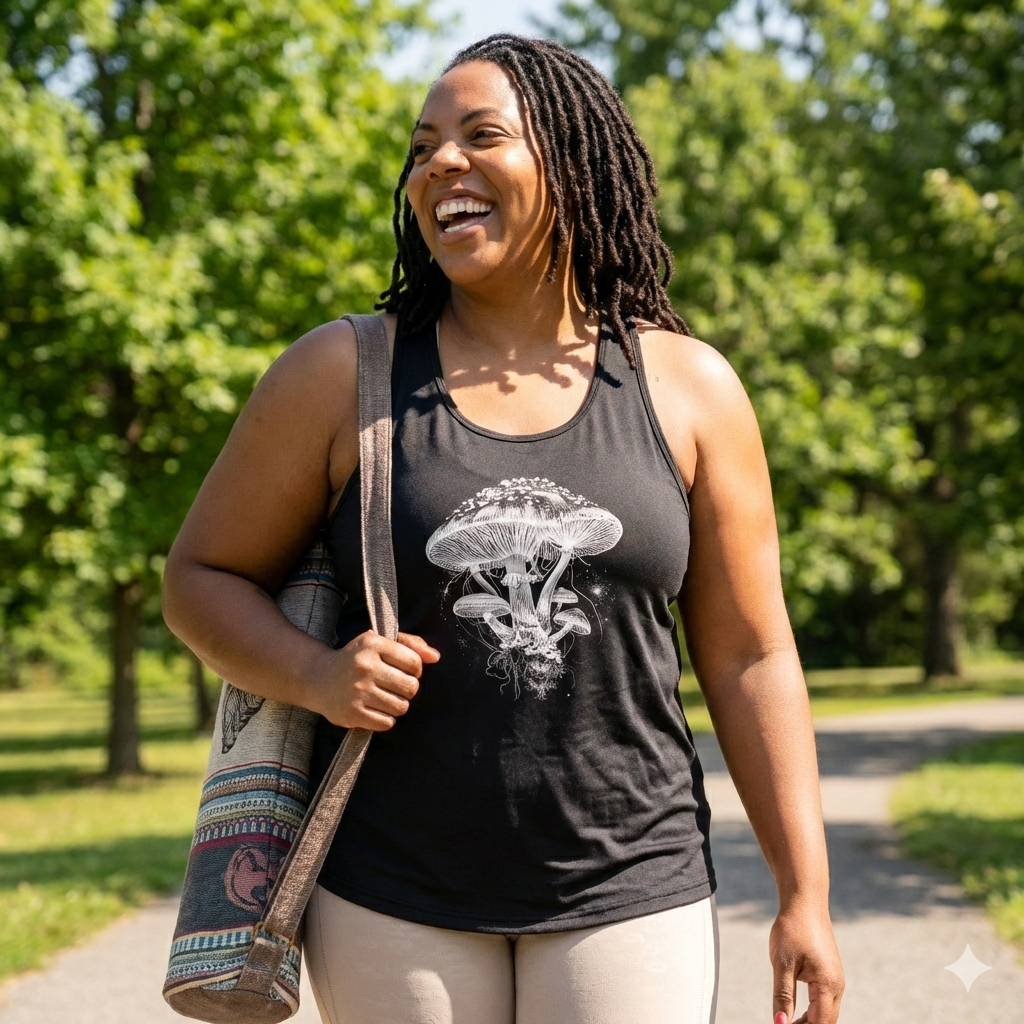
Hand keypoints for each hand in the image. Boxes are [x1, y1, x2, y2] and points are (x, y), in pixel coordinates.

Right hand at [314, 631, 439, 730]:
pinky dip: (386, 719)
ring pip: (401, 707)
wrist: (319, 679)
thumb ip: (411, 644)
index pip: (414, 662)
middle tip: (395, 686)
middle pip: (411, 687)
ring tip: (385, 698)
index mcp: (373, 645)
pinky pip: (387, 723)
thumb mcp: (380, 642)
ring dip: (397, 705)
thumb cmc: (357, 659)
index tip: (403, 670)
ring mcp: (357, 692)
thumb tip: (436, 657)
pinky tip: (375, 709)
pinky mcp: (352, 714)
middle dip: (408, 689)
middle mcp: (365, 667)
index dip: (415, 669)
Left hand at [769, 901, 843, 1023]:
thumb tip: (780, 1023)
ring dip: (809, 1022)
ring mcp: (835, 978)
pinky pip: (824, 1000)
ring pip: (826, 1012)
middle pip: (825, 1021)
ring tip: (787, 1023)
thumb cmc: (792, 928)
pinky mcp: (829, 972)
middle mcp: (836, 985)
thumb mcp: (782, 963)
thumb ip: (783, 995)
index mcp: (828, 984)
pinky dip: (812, 1010)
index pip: (820, 1023)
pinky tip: (796, 1012)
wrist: (804, 901)